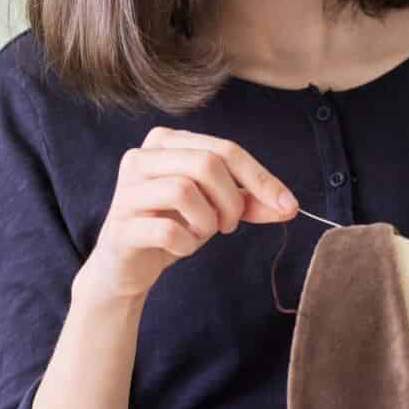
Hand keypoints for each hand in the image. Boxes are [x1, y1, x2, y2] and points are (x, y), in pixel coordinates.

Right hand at [75, 127, 297, 305]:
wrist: (127, 266)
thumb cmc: (172, 226)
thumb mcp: (215, 208)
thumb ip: (250, 201)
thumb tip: (289, 205)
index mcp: (166, 142)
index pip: (224, 149)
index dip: (260, 178)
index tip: (287, 205)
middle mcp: (141, 157)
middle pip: (205, 163)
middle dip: (231, 200)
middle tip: (230, 225)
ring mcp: (126, 191)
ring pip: (184, 190)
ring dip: (207, 221)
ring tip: (201, 234)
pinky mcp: (120, 226)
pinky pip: (167, 229)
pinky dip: (186, 244)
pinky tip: (181, 248)